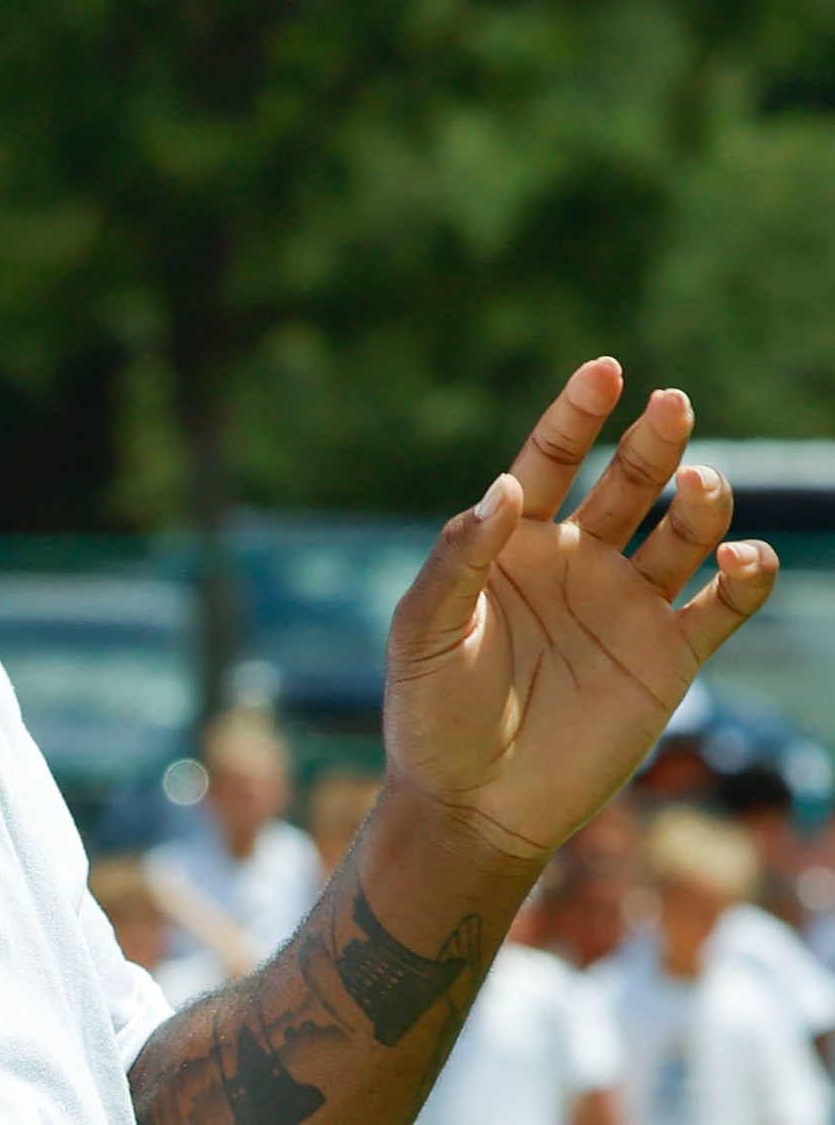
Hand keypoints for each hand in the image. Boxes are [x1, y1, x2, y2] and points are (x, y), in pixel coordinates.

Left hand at [381, 358, 777, 864]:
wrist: (473, 801)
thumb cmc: (431, 711)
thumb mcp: (424, 630)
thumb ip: (459, 558)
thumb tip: (508, 486)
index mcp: (513, 542)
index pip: (553, 459)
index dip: (578, 413)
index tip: (606, 368)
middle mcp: (576, 562)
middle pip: (627, 483)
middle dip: (653, 442)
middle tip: (674, 405)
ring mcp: (626, 607)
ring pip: (681, 535)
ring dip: (701, 504)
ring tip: (702, 487)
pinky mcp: (667, 659)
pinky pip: (721, 607)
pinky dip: (745, 577)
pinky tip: (744, 557)